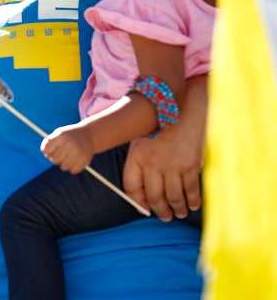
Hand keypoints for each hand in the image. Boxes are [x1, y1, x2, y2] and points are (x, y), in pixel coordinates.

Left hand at [41, 124, 94, 173]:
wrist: (88, 134)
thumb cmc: (69, 136)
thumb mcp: (58, 135)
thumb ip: (49, 144)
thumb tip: (47, 156)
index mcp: (61, 136)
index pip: (46, 149)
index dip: (48, 150)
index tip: (52, 148)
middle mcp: (70, 144)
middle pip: (54, 160)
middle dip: (56, 158)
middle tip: (62, 153)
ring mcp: (78, 153)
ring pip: (63, 167)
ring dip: (65, 164)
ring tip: (69, 156)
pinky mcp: (85, 160)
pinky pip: (73, 171)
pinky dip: (73, 167)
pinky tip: (76, 160)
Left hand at [122, 75, 206, 220]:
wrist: (187, 107)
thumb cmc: (163, 123)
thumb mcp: (141, 138)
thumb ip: (139, 161)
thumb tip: (142, 189)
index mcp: (137, 156)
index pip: (131, 187)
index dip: (137, 201)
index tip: (144, 208)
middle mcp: (152, 163)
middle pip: (154, 196)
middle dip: (160, 210)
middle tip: (164, 216)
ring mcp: (172, 165)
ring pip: (173, 196)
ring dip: (176, 209)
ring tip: (178, 213)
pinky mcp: (190, 165)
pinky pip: (190, 189)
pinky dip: (192, 200)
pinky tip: (192, 205)